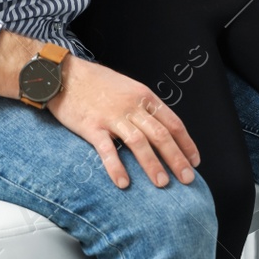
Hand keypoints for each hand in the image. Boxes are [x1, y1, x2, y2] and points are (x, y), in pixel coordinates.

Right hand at [48, 55, 201, 189]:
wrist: (63, 74)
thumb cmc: (96, 82)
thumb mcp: (127, 87)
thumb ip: (143, 106)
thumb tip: (161, 129)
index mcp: (143, 96)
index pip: (172, 122)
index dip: (186, 143)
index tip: (195, 161)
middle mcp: (131, 106)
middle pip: (160, 135)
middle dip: (176, 159)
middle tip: (188, 180)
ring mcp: (111, 116)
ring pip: (138, 143)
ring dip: (152, 165)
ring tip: (162, 184)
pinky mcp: (91, 126)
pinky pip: (107, 150)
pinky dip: (116, 167)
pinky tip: (123, 183)